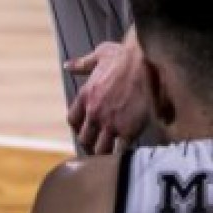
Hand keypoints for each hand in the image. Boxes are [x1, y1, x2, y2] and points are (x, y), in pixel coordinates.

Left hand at [66, 39, 150, 154]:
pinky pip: (119, 150)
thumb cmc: (124, 56)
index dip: (78, 127)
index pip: (73, 120)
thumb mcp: (98, 55)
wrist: (144, 63)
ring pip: (99, 149)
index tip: (84, 130)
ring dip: (103, 153)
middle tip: (97, 147)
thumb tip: (68, 65)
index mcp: (85, 96)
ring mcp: (110, 123)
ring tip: (109, 156)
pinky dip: (121, 156)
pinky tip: (125, 157)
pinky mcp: (128, 130)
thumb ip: (82, 64)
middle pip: (84, 138)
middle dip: (90, 144)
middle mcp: (94, 112)